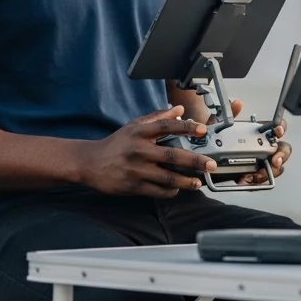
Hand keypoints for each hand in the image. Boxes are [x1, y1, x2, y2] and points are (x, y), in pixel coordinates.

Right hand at [78, 106, 216, 197]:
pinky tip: (178, 189)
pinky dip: (170, 191)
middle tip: (210, 164)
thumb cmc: (115, 144)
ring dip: (186, 181)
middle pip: (172, 155)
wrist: (90, 163)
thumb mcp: (134, 126)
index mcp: (140, 133)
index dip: (185, 127)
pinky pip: (157, 191)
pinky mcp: (133, 186)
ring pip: (167, 177)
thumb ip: (157, 118)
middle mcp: (139, 150)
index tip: (201, 129)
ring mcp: (137, 170)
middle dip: (194, 161)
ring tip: (198, 182)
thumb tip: (178, 109)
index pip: (166, 127)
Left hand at [220, 99, 290, 186]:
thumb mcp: (220, 126)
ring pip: (276, 168)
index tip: (277, 131)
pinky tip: (245, 179)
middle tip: (274, 161)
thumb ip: (229, 114)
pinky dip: (255, 181)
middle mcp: (266, 148)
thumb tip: (236, 104)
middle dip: (281, 155)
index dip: (281, 128)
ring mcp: (262, 162)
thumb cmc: (219, 141)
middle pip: (283, 150)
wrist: (207, 159)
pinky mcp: (256, 175)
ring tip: (256, 174)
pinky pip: (262, 180)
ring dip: (269, 172)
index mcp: (261, 133)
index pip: (277, 128)